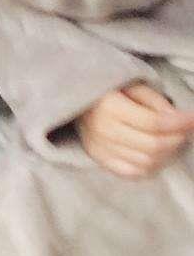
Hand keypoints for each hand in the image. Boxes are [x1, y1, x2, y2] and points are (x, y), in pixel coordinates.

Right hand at [77, 83, 193, 177]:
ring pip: (145, 162)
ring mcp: (99, 148)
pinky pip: (131, 172)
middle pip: (151, 146)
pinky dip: (150, 166)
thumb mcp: (130, 83)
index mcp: (109, 106)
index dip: (178, 123)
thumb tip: (176, 120)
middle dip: (176, 139)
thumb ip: (153, 100)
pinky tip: (157, 153)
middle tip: (186, 130)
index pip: (152, 123)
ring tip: (174, 140)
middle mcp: (102, 130)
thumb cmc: (106, 85)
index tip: (193, 118)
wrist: (74, 94)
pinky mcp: (98, 159)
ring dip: (167, 154)